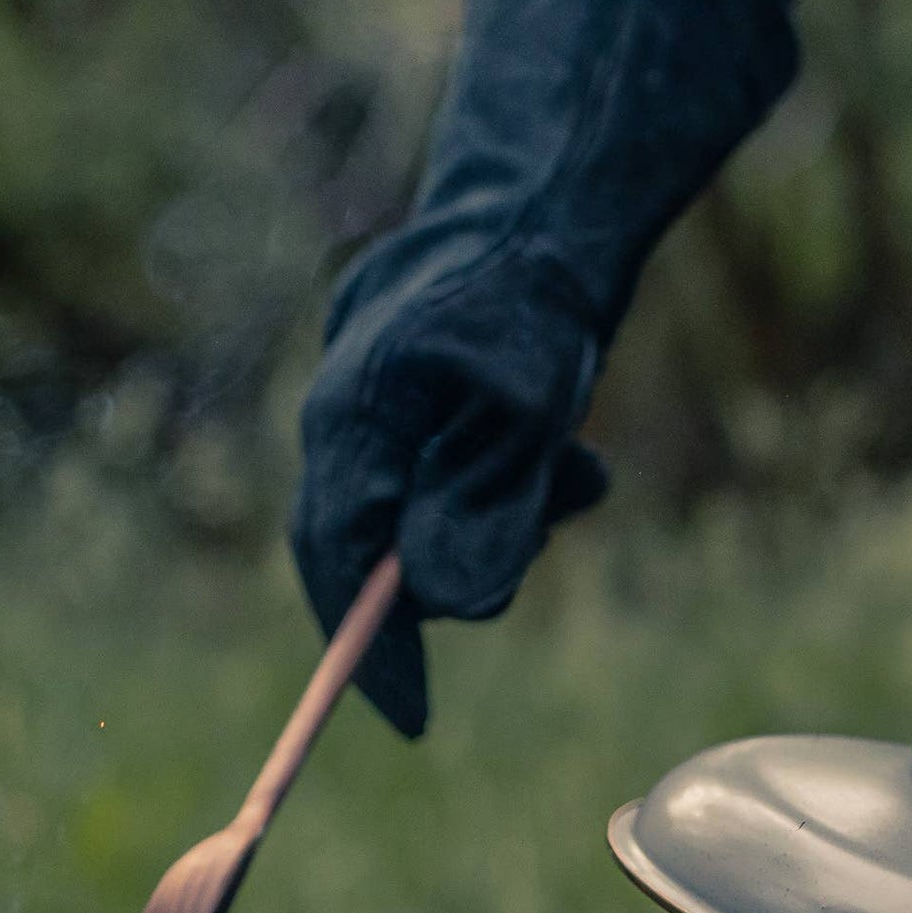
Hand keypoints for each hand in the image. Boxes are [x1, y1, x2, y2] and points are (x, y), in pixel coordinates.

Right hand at [285, 0, 793, 735]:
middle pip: (368, 543)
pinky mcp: (410, 388)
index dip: (370, 652)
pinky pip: (443, 466)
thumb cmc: (540, 293)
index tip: (410, 721)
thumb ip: (489, 504)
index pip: (339, 563)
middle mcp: (344, 411)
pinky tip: (565, 447)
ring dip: (498, 513)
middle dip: (449, 567)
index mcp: (356, 416)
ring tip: (572, 471)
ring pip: (418, 506)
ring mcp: (372, 397)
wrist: (549, 190)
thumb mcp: (532, 411)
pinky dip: (504, 477)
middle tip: (525, 551)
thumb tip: (448, 602)